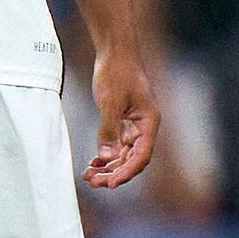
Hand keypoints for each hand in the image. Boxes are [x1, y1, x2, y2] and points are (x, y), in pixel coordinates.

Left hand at [82, 35, 158, 190]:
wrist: (115, 53)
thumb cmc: (117, 73)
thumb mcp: (110, 101)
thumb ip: (109, 129)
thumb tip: (107, 156)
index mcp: (149, 123)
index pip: (141, 155)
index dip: (127, 172)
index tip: (111, 184)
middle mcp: (144, 127)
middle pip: (132, 159)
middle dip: (114, 173)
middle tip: (94, 183)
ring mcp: (133, 126)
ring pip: (123, 154)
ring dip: (108, 167)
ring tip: (89, 177)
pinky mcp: (121, 122)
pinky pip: (116, 145)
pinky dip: (105, 155)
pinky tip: (92, 164)